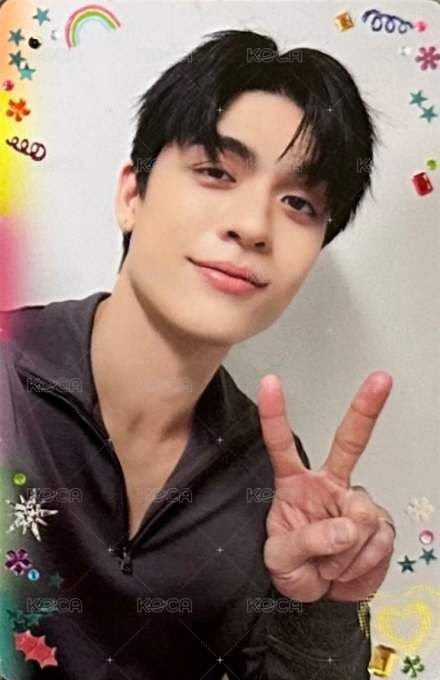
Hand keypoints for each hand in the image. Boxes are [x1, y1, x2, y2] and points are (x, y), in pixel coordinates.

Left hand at [258, 371, 394, 602]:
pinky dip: (361, 565)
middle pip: (349, 443)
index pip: (282, 445)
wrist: (320, 595)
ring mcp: (356, 502)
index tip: (269, 382)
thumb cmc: (293, 568)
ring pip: (363, 516)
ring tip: (329, 566)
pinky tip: (347, 568)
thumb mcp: (281, 560)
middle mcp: (328, 484)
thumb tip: (346, 528)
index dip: (274, 414)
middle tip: (381, 379)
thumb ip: (307, 542)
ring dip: (345, 553)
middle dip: (366, 409)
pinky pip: (378, 541)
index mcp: (294, 485)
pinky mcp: (380, 524)